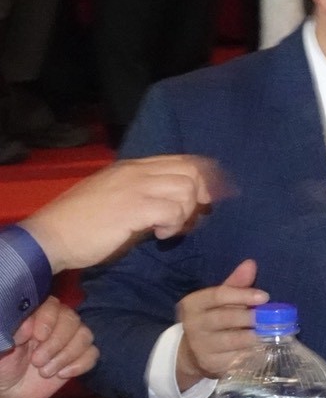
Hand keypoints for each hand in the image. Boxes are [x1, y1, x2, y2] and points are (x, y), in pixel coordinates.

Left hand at [0, 298, 96, 397]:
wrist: (9, 390)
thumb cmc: (2, 365)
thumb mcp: (1, 349)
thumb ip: (12, 333)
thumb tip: (28, 326)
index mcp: (36, 318)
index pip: (53, 305)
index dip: (49, 319)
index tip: (37, 337)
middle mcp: (56, 325)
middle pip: (72, 320)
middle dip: (57, 343)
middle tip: (37, 361)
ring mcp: (70, 341)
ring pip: (85, 336)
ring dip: (66, 356)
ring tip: (45, 372)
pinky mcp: (79, 358)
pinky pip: (92, 354)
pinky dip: (79, 365)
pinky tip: (62, 375)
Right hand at [20, 154, 220, 270]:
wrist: (50, 237)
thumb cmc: (81, 224)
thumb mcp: (117, 199)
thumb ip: (146, 196)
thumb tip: (180, 206)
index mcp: (132, 166)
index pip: (183, 160)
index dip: (203, 179)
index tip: (204, 201)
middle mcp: (136, 171)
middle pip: (191, 172)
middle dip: (198, 198)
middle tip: (186, 220)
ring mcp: (135, 187)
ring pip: (186, 189)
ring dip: (185, 214)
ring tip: (168, 229)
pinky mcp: (133, 207)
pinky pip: (173, 210)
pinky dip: (174, 225)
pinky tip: (159, 236)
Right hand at [175, 259, 266, 387]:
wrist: (194, 353)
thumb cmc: (214, 318)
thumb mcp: (221, 300)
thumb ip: (236, 284)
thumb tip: (251, 264)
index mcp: (193, 304)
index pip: (218, 295)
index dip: (243, 295)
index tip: (265, 296)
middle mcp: (193, 325)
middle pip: (224, 318)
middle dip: (250, 317)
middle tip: (271, 318)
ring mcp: (201, 347)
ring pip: (231, 340)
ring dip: (254, 337)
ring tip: (272, 333)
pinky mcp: (211, 365)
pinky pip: (235, 358)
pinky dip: (252, 354)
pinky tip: (265, 349)